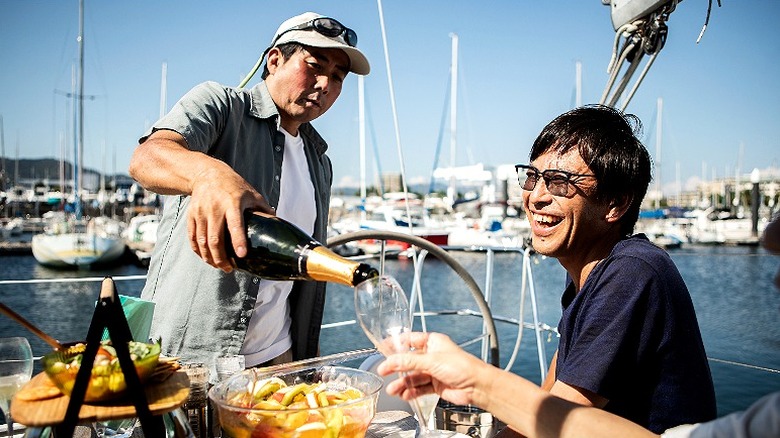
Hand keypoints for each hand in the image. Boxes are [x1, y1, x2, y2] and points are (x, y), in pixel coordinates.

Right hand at [188, 161, 272, 271]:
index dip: (238, 241)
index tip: (242, 255)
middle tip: (228, 269)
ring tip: (218, 266)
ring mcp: (201, 212)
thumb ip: (264, 209)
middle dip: (221, 258)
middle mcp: (215, 208)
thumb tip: (278, 223)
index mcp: (233, 203)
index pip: (235, 224)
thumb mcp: (252, 194)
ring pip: (202, 241)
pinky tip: (206, 258)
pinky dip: (198, 250)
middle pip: (215, 239)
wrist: (207, 173)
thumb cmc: (234, 185)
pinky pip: (192, 237)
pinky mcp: (192, 215)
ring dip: (209, 257)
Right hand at [377, 332, 491, 407]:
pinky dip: (411, 392)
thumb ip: (410, 362)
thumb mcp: (432, 361)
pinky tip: (405, 395)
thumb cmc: (463, 367)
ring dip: (403, 383)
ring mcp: (434, 371)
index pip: (410, 340)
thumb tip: (391, 361)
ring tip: (393, 390)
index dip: (396, 344)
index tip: (383, 348)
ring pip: (413, 376)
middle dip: (396, 367)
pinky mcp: (436, 385)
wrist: (477, 386)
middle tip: (384, 371)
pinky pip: (419, 388)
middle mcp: (432, 355)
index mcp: (433, 342)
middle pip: (409, 360)